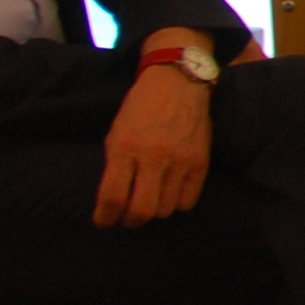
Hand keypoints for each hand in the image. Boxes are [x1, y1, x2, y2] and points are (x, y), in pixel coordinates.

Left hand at [96, 29, 216, 227]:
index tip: (103, 221)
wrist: (177, 82)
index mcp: (125, 147)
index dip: (105, 217)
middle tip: (127, 218)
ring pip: (165, 210)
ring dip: (154, 212)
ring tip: (150, 202)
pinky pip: (189, 201)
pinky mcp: (200, 162)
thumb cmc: (140, 108)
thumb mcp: (117, 132)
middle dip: (130, 221)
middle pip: (141, 211)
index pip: (113, 197)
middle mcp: (153, 156)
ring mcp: (180, 160)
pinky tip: (170, 194)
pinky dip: (177, 204)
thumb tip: (114, 201)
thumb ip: (115, 165)